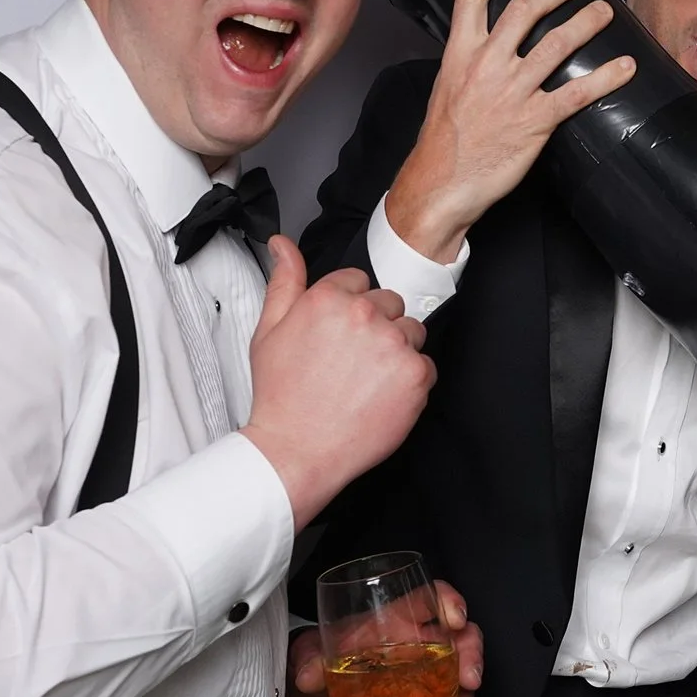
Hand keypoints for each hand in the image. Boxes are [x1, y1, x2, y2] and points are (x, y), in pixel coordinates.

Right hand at [242, 237, 433, 525]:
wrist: (297, 450)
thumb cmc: (283, 396)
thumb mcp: (270, 331)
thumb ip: (284, 281)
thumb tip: (282, 246)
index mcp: (329, 299)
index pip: (359, 281)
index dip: (349, 309)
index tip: (340, 334)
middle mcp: (364, 315)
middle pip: (390, 303)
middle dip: (376, 326)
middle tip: (351, 361)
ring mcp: (394, 344)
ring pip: (412, 331)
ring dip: (396, 350)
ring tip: (366, 379)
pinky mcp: (416, 374)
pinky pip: (426, 365)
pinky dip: (410, 381)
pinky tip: (380, 395)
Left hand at [286, 579, 484, 696]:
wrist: (321, 686)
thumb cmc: (327, 655)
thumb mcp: (316, 654)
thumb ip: (311, 661)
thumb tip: (307, 677)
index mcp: (400, 617)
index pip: (433, 598)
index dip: (450, 602)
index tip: (456, 619)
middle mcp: (421, 642)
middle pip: (463, 641)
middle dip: (472, 660)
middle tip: (469, 683)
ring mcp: (427, 674)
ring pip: (459, 685)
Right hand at [385, 0, 634, 262]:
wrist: (441, 184)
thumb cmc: (444, 142)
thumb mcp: (446, 89)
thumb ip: (469, 62)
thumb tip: (490, 46)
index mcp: (460, 54)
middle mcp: (486, 66)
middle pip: (525, 9)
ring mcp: (512, 92)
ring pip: (557, 43)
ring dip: (586, 22)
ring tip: (604, 11)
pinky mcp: (535, 121)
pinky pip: (577, 93)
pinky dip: (605, 77)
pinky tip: (624, 67)